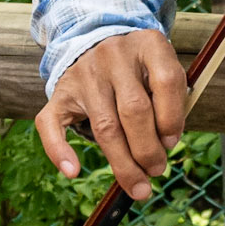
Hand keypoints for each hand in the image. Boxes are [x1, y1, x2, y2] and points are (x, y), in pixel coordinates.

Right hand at [35, 29, 187, 201]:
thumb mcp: (162, 69)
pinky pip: (52, 124)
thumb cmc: (140, 67)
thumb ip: (170, 101)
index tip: (172, 143)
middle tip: (157, 171)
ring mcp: (84, 73)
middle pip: (134, 110)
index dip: (173, 118)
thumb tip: (164, 147)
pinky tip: (72, 172)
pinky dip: (59, 151)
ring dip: (123, 162)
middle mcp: (114, 55)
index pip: (166, 81)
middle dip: (148, 150)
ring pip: (105, 125)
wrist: (98, 40)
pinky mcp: (60, 91)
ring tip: (139, 185)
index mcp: (148, 45)